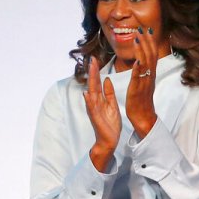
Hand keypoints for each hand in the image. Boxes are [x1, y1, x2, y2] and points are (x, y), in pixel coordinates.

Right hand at [84, 57, 120, 171]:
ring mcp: (94, 110)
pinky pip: (92, 108)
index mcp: (100, 99)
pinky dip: (89, 101)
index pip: (97, 82)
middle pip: (93, 84)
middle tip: (91, 59)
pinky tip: (86, 94)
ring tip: (90, 71)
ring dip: (90, 82)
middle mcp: (95, 102)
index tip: (95, 59)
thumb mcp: (112, 105)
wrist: (109, 140)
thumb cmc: (110, 123)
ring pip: (91, 93)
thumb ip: (109, 93)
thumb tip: (107, 79)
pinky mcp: (95, 118)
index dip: (96, 71)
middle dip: (92, 72)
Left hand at [126, 26, 158, 138]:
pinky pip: (139, 77)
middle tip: (143, 28)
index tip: (147, 30)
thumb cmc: (142, 100)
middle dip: (147, 41)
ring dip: (142, 50)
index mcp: (150, 74)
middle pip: (150, 55)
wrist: (144, 116)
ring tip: (137, 37)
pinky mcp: (138, 89)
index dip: (150, 42)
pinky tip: (137, 60)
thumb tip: (142, 60)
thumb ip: (144, 71)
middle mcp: (150, 76)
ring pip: (145, 63)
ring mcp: (145, 82)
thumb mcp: (144, 82)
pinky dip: (139, 68)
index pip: (152, 54)